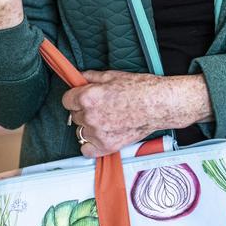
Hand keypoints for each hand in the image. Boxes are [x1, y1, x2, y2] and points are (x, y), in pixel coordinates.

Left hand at [62, 70, 213, 157]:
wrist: (159, 104)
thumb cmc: (140, 88)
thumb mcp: (112, 75)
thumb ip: (90, 77)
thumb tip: (79, 78)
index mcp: (88, 97)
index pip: (66, 100)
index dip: (75, 97)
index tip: (81, 98)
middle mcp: (90, 116)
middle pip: (74, 116)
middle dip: (84, 111)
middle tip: (100, 107)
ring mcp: (98, 133)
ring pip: (81, 131)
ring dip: (88, 126)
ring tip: (105, 120)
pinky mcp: (107, 146)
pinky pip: (86, 150)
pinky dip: (91, 145)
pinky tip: (100, 136)